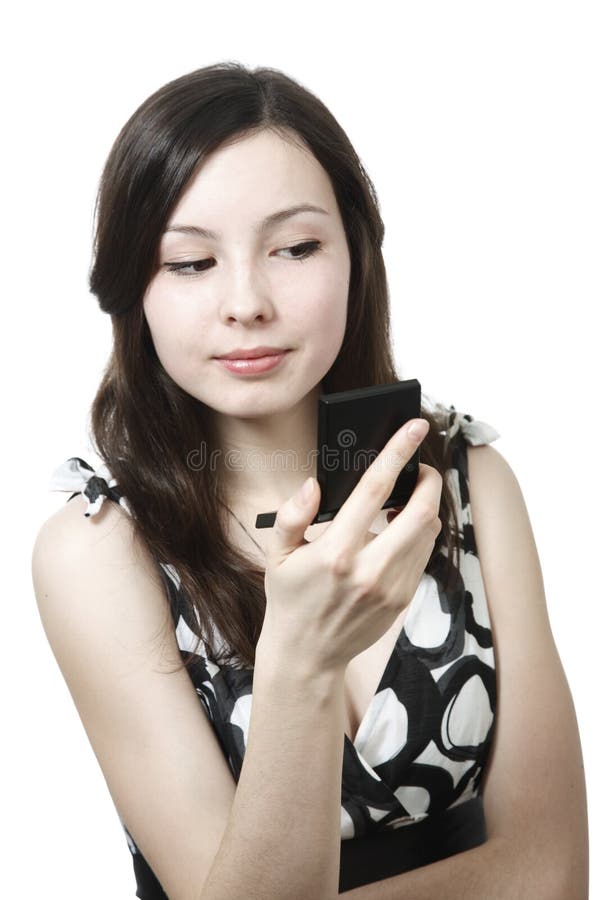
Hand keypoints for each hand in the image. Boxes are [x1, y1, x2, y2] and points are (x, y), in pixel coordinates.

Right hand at [258, 418, 442, 673]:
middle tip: (420, 467)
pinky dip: (420, 533)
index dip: (397, 453)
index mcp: (335, 552)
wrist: (307, 654)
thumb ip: (292, 516)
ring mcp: (390, 588)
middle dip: (428, 480)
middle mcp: (368, 570)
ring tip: (406, 499)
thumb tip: (313, 485)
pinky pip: (423, 555)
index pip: (375, 490)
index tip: (414, 428)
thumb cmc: (290, 599)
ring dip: (425, 507)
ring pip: (428, 533)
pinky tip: (401, 529)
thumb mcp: (276, 555)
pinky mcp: (402, 600)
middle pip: (421, 512)